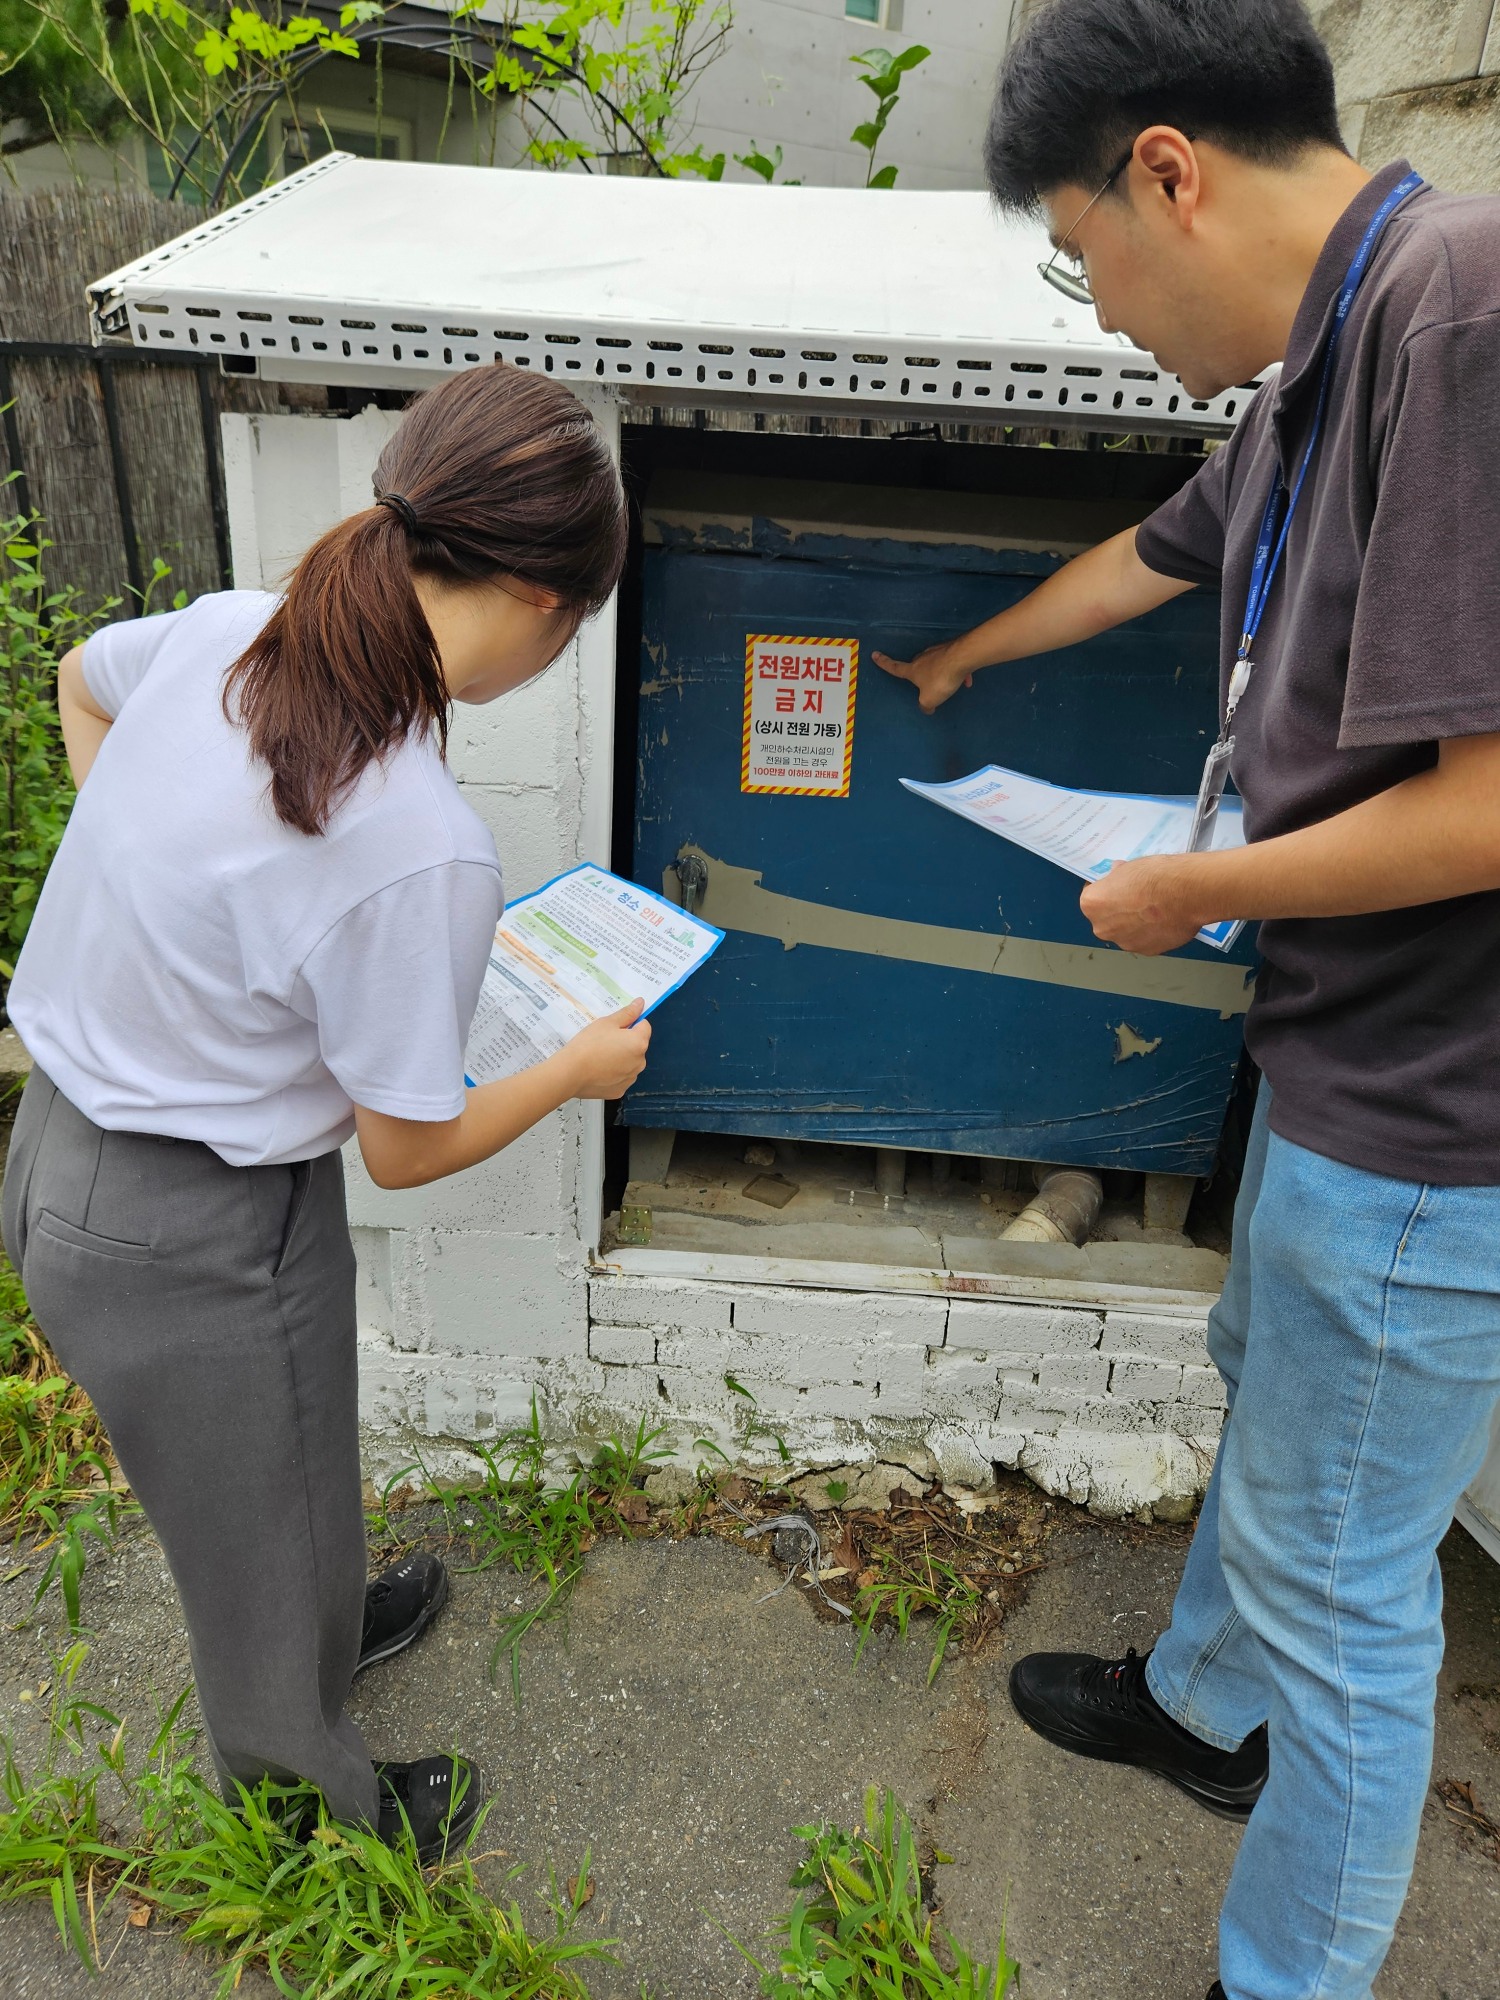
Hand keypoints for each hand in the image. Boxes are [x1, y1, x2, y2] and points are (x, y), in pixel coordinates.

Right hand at [563, 1000, 650, 1098]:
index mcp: (639, 1043)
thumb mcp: (606, 1023)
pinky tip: (598, 1071)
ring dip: (621, 1058)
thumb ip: (627, 1013)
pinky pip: (620, 1077)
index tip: (614, 1027)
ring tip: (599, 1057)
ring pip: (630, 1062)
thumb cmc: (589, 1043)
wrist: (570, 1073)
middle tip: (604, 1041)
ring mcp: (631, 1078)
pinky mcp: (620, 1091)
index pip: (644, 1026)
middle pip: (637, 1046)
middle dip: (625, 1042)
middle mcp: (640, 1062)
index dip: (631, 1023)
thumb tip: (641, 1003)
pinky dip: (613, 1074)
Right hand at [872, 643, 974, 713]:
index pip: (894, 667)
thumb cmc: (940, 680)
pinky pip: (952, 663)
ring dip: (941, 672)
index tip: (875, 654)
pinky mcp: (952, 649)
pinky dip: (957, 672)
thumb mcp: (929, 699)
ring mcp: (938, 651)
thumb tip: (926, 709)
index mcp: (913, 670)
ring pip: (936, 663)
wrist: (962, 658)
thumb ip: (925, 706)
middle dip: (919, 671)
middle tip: (926, 681)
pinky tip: (967, 680)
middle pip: (917, 664)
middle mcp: (923, 658)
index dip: (884, 663)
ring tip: (951, 683)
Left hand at [1079, 857, 1204, 955]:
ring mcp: (1125, 942)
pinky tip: (1166, 919)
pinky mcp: (1147, 951)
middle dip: (1119, 909)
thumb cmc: (1154, 876)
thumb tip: (1118, 876)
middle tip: (1138, 897)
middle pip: (1107, 918)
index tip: (1119, 886)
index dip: (1107, 889)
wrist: (1186, 893)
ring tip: (1156, 909)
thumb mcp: (1129, 866)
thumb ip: (1118, 877)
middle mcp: (1103, 928)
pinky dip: (1153, 932)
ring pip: (1126, 931)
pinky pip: (1145, 939)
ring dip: (1136, 923)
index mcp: (1092, 904)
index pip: (1092, 896)